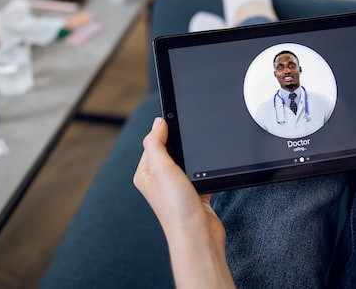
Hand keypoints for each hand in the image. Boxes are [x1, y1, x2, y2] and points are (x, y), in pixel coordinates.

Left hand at [134, 117, 234, 287]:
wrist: (198, 235)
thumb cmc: (176, 208)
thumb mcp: (161, 168)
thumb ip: (156, 143)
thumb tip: (158, 123)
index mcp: (145, 174)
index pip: (152, 143)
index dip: (164, 131)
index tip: (176, 120)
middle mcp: (159, 181)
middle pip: (170, 151)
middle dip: (180, 144)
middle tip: (190, 139)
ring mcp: (177, 188)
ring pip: (186, 162)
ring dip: (193, 158)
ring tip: (198, 158)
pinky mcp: (195, 193)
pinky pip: (200, 174)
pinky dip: (205, 171)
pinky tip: (209, 172)